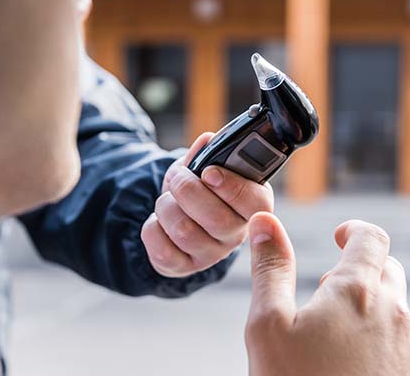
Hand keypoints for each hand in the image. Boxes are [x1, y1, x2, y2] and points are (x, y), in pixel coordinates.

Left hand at [141, 132, 274, 277]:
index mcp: (252, 206)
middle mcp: (236, 234)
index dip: (233, 187)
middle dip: (188, 190)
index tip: (209, 172)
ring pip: (185, 232)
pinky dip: (152, 228)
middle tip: (178, 177)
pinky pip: (163, 250)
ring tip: (167, 200)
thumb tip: (207, 140)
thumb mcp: (203, 167)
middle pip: (217, 219)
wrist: (176, 218)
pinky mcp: (185, 268)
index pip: (257, 204)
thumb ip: (207, 153)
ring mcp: (211, 255)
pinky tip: (159, 221)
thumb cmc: (198, 190)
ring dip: (166, 207)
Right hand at [245, 213, 409, 375]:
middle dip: (361, 269)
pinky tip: (348, 365)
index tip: (338, 236)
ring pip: (396, 310)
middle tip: (326, 290)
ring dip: (369, 307)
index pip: (372, 238)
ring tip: (332, 334)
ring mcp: (409, 350)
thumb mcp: (268, 324)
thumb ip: (269, 268)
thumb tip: (264, 221)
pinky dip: (379, 339)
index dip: (354, 230)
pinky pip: (401, 344)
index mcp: (358, 292)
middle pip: (388, 271)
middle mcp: (395, 316)